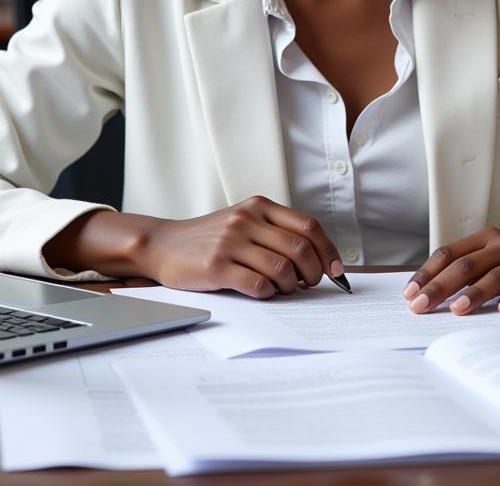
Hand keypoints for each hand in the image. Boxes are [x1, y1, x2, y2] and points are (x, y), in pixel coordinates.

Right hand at [138, 195, 344, 297]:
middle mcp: (247, 220)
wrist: (163, 243)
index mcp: (259, 206)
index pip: (308, 226)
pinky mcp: (216, 266)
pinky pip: (257, 284)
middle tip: (308, 284)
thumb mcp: (244, 221)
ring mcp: (231, 242)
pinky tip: (263, 292)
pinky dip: (268, 293)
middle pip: (300, 248)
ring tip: (283, 289)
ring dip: (290, 286)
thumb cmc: (211, 237)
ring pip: (282, 268)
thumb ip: (275, 231)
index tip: (336, 271)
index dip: (328, 250)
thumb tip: (318, 259)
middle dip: (313, 273)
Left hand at [402, 223, 499, 314]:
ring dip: (474, 294)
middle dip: (440, 287)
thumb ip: (472, 266)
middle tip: (420, 306)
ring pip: (495, 277)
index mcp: (487, 239)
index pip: (449, 253)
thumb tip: (433, 290)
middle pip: (466, 266)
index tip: (409, 293)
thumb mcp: (498, 252)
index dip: (428, 272)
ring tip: (456, 310)